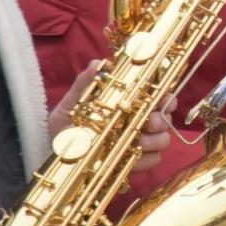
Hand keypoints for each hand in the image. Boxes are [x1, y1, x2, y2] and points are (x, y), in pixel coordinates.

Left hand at [47, 59, 176, 171]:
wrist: (58, 151)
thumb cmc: (67, 123)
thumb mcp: (72, 102)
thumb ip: (85, 83)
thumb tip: (97, 64)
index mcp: (132, 103)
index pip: (160, 97)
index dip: (167, 97)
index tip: (163, 100)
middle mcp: (141, 121)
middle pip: (167, 118)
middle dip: (162, 120)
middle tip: (149, 122)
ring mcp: (141, 142)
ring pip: (164, 139)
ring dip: (155, 140)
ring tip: (138, 141)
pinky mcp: (136, 161)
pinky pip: (153, 160)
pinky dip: (146, 159)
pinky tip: (132, 157)